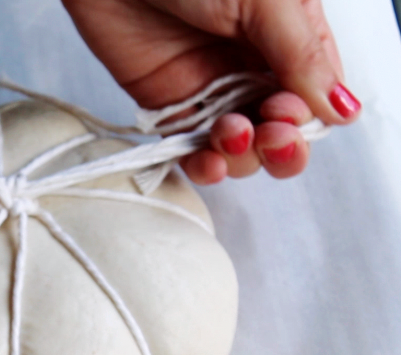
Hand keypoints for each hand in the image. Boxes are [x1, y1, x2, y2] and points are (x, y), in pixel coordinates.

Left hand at [63, 0, 360, 183]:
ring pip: (241, 148)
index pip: (314, 95)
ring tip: (230, 134)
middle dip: (281, 145)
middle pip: (281, 130)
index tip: (286, 112)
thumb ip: (300, 54)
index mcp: (286, 34)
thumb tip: (340, 108)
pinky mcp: (169, 107)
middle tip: (269, 134)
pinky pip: (194, 150)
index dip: (306, 117)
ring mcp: (211, 89)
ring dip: (242, 156)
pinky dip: (204, 165)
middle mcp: (252, 66)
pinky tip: (209, 161)